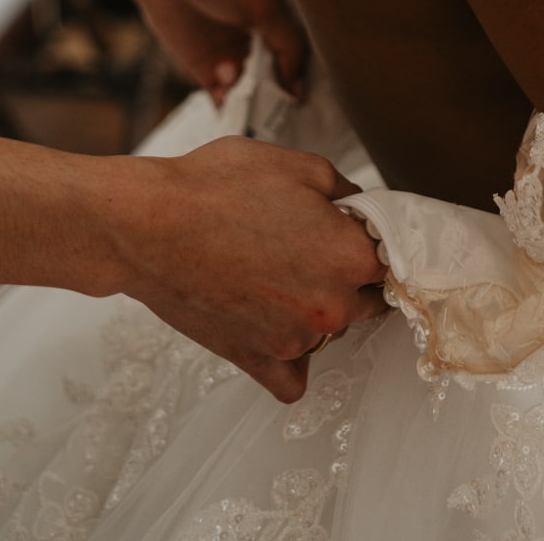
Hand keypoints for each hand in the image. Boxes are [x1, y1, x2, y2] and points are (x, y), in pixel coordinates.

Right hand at [101, 138, 387, 401]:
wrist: (148, 224)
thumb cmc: (217, 187)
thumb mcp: (300, 165)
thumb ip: (346, 191)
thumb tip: (360, 208)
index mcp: (349, 255)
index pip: (395, 255)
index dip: (375, 237)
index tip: (360, 230)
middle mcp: (330, 306)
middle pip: (368, 297)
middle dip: (350, 273)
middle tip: (312, 244)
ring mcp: (293, 339)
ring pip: (333, 331)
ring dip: (319, 308)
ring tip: (279, 271)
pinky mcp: (255, 360)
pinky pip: (294, 378)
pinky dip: (292, 357)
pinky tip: (278, 324)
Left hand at [122, 0, 307, 103]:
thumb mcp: (263, 2)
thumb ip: (287, 41)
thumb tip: (296, 89)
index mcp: (284, 20)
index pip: (303, 57)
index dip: (303, 78)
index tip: (301, 101)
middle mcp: (263, 42)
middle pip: (280, 81)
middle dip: (278, 99)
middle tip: (274, 113)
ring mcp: (236, 57)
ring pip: (253, 94)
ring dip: (251, 103)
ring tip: (242, 99)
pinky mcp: (207, 70)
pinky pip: (223, 99)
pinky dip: (227, 108)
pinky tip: (226, 103)